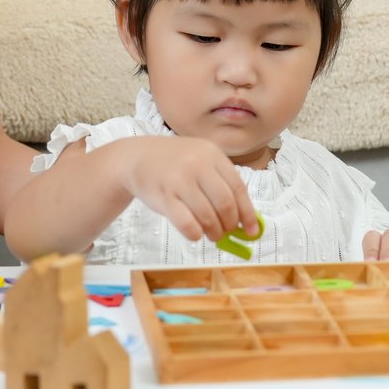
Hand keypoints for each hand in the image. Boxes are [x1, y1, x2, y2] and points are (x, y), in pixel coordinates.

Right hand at [118, 137, 258, 244]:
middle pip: (225, 203)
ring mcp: (180, 180)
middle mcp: (197, 164)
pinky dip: (196, 234)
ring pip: (208, 216)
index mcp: (212, 154)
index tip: (252, 231)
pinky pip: (188, 224)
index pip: (238, 187)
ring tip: (212, 234)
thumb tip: (245, 220)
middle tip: (228, 232)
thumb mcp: (200, 161)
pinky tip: (195, 233)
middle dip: (230, 224)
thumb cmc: (174, 164)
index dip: (248, 213)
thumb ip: (221, 184)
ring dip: (214, 232)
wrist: (136, 158)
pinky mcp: (164, 197)